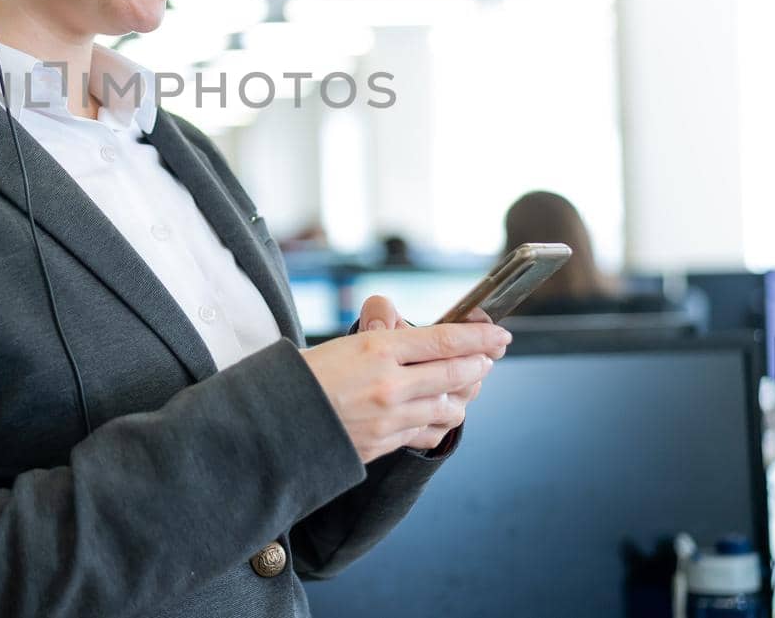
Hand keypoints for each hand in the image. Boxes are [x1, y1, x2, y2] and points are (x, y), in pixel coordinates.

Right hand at [301, 297, 507, 462]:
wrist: (275, 422)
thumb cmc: (304, 376)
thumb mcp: (344, 342)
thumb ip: (384, 336)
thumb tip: (410, 330)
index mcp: (377, 349)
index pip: (443, 340)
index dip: (478, 337)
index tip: (498, 333)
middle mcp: (389, 384)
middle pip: (454, 372)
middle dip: (479, 363)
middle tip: (490, 355)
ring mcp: (389, 418)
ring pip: (448, 406)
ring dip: (464, 394)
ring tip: (467, 384)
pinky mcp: (385, 443)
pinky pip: (428, 432)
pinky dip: (441, 420)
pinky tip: (442, 411)